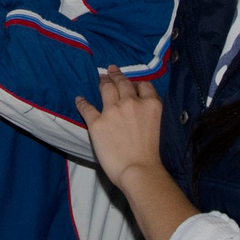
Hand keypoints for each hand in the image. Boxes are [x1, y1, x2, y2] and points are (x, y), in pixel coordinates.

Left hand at [77, 67, 163, 187]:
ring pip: (106, 89)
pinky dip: (82, 103)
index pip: (144, 85)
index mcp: (151, 104)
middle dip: (117, 75)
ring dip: (103, 82)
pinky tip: (79, 99)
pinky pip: (87, 108)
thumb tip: (142, 109)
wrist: (140, 170)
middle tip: (112, 70)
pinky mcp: (97, 123)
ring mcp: (113, 111)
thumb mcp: (160, 125)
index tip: (133, 84)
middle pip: (123, 83)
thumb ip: (150, 112)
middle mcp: (131, 102)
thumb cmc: (153, 155)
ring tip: (101, 77)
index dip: (137, 83)